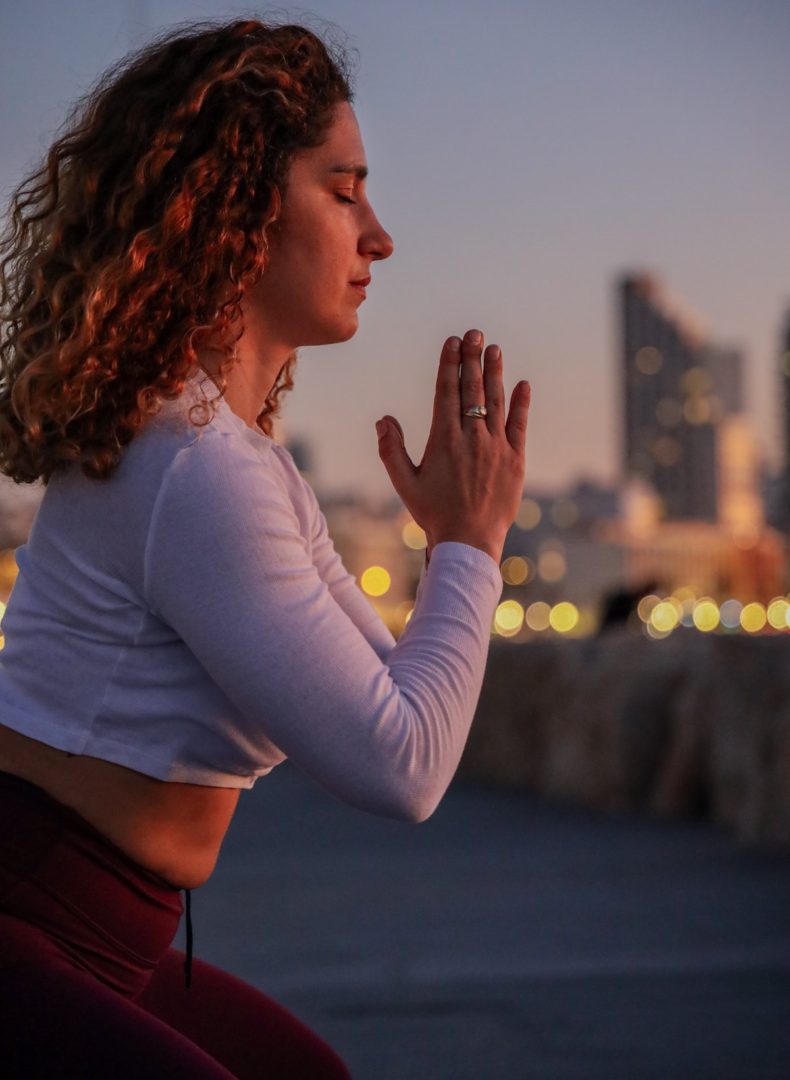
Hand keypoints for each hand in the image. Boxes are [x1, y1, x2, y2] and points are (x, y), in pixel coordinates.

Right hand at [375, 328, 530, 563]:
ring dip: (495, 372)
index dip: (450, 363)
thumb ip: (392, 450)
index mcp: (444, 439)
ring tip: (494, 349)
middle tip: (474, 333)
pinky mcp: (515, 460)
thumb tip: (383, 419)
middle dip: (473, 357)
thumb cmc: (434, 514)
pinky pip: (520, 425)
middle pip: (473, 388)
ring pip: (497, 401)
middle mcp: (472, 437)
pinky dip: (521, 403)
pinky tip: (523, 384)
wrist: (470, 541)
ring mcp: (496, 447)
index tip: (452, 342)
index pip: (447, 391)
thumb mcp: (405, 484)